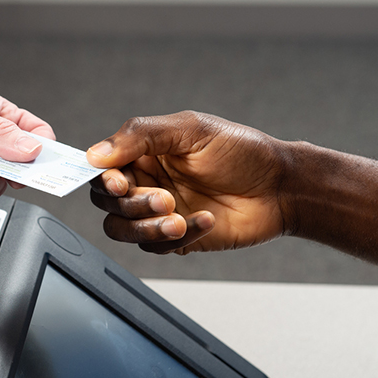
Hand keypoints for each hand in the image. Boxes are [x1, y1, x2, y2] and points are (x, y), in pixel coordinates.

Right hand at [86, 111, 286, 254]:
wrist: (281, 187)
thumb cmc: (242, 152)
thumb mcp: (190, 130)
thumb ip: (140, 136)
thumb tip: (96, 154)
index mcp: (143, 154)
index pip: (102, 170)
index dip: (103, 180)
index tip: (117, 184)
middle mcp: (146, 183)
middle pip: (108, 204)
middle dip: (133, 205)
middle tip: (165, 199)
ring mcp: (159, 213)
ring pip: (123, 231)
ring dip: (147, 227)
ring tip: (178, 218)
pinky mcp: (175, 238)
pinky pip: (156, 247)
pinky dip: (178, 236)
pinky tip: (205, 220)